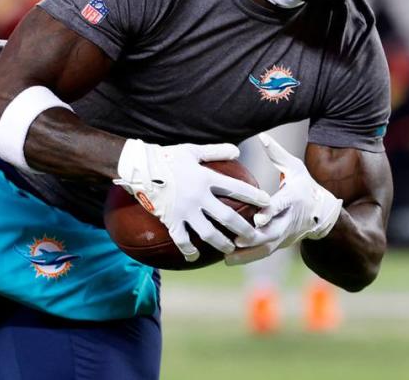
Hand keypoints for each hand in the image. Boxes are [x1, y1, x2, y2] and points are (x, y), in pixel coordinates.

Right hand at [115, 139, 270, 261]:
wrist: (140, 168)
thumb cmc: (167, 156)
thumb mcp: (193, 150)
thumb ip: (216, 151)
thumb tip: (237, 151)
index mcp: (206, 178)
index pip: (236, 189)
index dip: (254, 196)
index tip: (267, 202)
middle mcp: (199, 197)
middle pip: (227, 217)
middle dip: (244, 229)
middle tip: (253, 236)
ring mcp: (185, 211)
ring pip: (209, 233)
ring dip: (222, 243)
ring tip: (230, 248)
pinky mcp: (171, 220)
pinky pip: (182, 240)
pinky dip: (189, 250)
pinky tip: (194, 257)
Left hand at [225, 133, 341, 265]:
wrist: (322, 212)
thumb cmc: (305, 185)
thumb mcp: (295, 168)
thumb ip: (277, 154)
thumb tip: (262, 136)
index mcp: (293, 199)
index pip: (281, 206)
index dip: (270, 213)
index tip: (256, 218)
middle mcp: (290, 220)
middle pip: (273, 232)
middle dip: (254, 238)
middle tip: (234, 240)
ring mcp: (286, 235)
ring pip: (267, 247)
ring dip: (248, 254)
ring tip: (227, 257)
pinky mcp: (281, 244)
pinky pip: (264, 253)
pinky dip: (248, 258)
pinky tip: (230, 260)